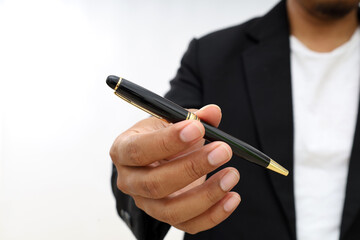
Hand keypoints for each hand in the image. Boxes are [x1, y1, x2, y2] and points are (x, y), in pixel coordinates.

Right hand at [110, 104, 239, 233]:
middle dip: (192, 167)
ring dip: (206, 194)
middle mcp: (130, 180)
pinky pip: (189, 224)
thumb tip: (213, 112)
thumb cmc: (163, 136)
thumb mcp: (172, 120)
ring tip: (232, 174)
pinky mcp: (167, 217)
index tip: (198, 128)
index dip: (168, 141)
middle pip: (155, 183)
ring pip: (172, 210)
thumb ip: (193, 116)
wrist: (161, 156)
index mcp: (124, 150)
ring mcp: (147, 204)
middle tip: (223, 150)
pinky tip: (232, 197)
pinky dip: (214, 214)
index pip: (139, 150)